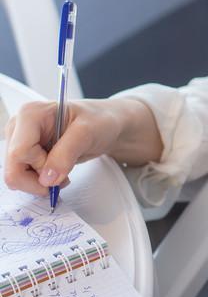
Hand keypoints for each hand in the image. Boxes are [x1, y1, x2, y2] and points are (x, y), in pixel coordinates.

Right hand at [3, 99, 124, 198]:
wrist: (105, 124)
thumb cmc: (98, 120)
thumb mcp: (87, 133)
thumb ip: (66, 154)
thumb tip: (47, 179)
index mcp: (30, 114)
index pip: (19, 152)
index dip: (39, 166)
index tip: (61, 166)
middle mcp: (19, 127)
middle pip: (13, 168)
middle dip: (38, 180)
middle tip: (62, 178)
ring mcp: (20, 141)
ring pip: (16, 175)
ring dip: (40, 182)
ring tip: (62, 172)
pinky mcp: (26, 154)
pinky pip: (24, 177)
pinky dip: (41, 181)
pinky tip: (57, 172)